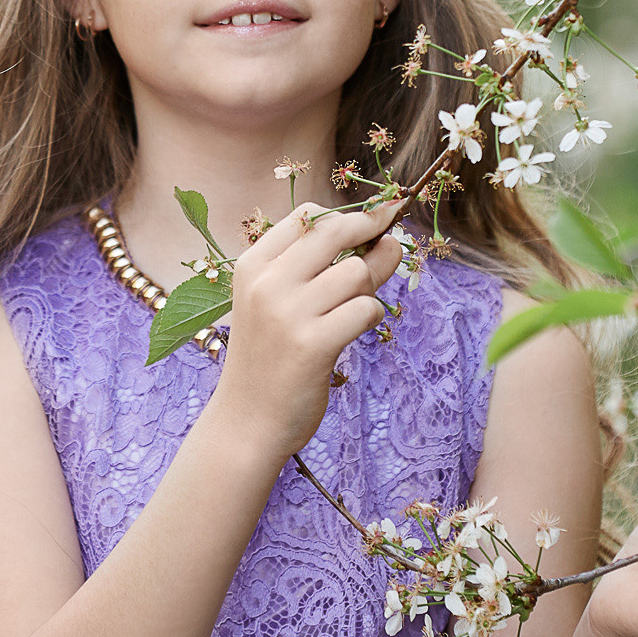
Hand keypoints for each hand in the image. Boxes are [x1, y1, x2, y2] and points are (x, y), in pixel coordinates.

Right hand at [212, 201, 405, 456]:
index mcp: (252, 266)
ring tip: (352, 311)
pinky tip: (353, 332)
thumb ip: (327, 269)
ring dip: (368, 289)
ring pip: (356, 272)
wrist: (246, 422)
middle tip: (391, 244)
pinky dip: (369, 317)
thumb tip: (388, 239)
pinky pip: (366, 309)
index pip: (307, 216)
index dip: (347, 215)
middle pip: (336, 231)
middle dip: (372, 231)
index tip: (374, 221)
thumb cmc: (269, 360)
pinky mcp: (313, 344)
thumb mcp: (282, 305)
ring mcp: (288, 313)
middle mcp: (266, 283)